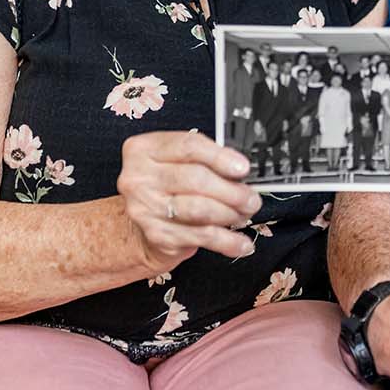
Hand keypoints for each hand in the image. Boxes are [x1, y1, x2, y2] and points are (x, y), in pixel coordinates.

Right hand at [118, 132, 259, 273]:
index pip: (187, 146)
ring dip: (230, 213)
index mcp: (144, 149)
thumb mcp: (177, 162)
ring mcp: (146, 208)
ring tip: (244, 214)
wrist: (144, 224)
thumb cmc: (167, 187)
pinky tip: (241, 243)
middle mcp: (140, 178)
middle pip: (194, 179)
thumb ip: (204, 159)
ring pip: (199, 209)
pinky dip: (227, 241)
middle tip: (250, 198)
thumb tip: (241, 170)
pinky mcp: (157, 236)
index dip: (220, 157)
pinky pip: (201, 237)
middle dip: (231, 190)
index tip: (243, 168)